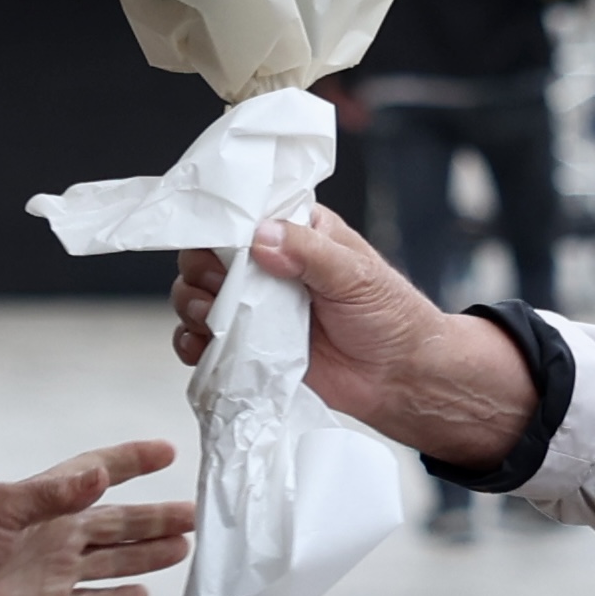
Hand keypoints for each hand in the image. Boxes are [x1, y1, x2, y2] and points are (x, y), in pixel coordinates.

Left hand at [0, 441, 194, 595]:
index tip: (166, 451)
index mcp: (45, 504)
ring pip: (115, 563)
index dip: (131, 462)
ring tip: (183, 548)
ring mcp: (56, 575)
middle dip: (156, 518)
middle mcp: (56, 537)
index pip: (97, 475)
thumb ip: (51, 494)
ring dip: (148, 555)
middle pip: (118, 524)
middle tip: (195, 514)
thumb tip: (99, 476)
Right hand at [169, 206, 537, 468]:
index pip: (240, 216)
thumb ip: (307, 251)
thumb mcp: (354, 272)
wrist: (401, 379)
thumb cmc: (390, 317)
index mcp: (295, 234)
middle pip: (208, 257)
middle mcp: (268, 268)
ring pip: (199, 297)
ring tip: (213, 317)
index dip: (219, 227)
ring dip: (193, 306)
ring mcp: (256, 309)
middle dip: (200, 271)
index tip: (217, 246)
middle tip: (219, 287)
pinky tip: (204, 346)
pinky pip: (205, 342)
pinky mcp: (250, 348)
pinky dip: (194, 344)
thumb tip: (260, 238)